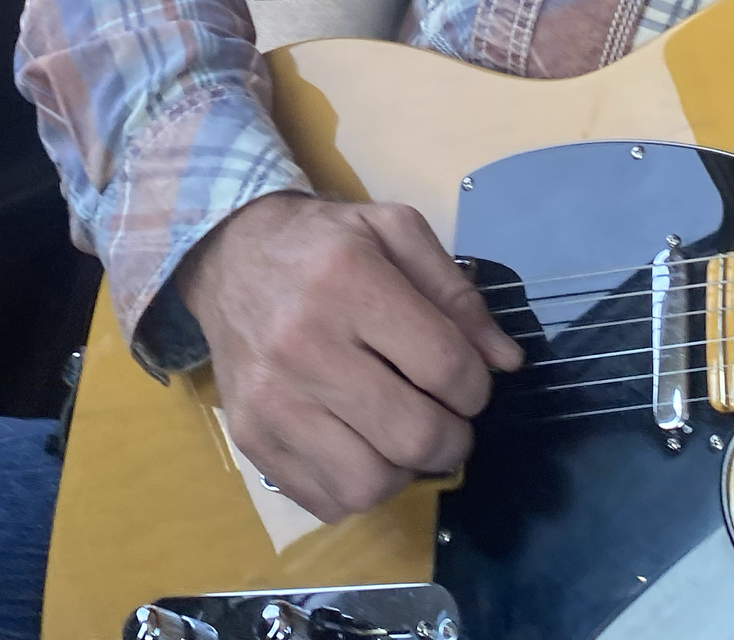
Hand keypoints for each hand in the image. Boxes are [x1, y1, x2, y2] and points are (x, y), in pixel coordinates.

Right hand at [175, 191, 523, 521]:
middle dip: (453, 439)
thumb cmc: (323, 243)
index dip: (476, 388)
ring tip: (402, 437)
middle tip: (448, 421)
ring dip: (405, 471)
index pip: (444, 366)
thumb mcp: (395, 233)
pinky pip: (326, 500)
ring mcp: (271, 399)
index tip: (468, 384)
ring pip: (369, 484)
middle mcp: (304, 345)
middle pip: (413, 434)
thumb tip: (506, 361)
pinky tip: (361, 448)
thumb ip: (457, 293)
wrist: (228, 256)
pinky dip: (358, 488)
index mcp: (349, 282)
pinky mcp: (249, 437)